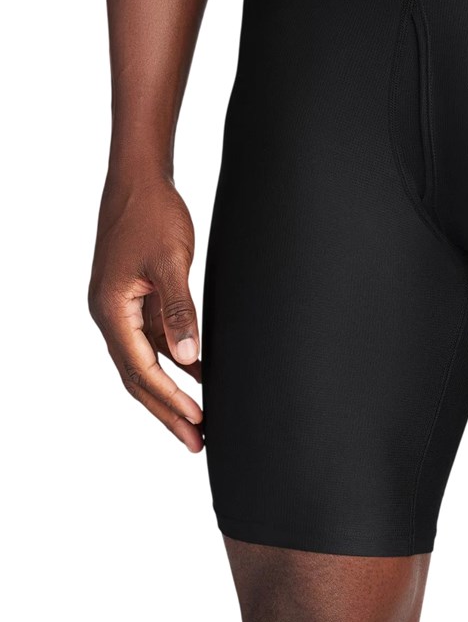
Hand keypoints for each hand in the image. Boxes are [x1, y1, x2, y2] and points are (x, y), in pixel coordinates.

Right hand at [88, 171, 203, 451]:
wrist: (139, 180)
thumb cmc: (152, 215)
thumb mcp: (170, 262)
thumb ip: (180, 310)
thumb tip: (189, 359)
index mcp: (111, 312)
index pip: (142, 371)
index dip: (170, 401)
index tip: (197, 424)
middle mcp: (111, 316)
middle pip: (139, 377)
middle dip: (168, 411)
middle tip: (198, 442)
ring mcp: (123, 308)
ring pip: (146, 362)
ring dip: (172, 390)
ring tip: (201, 419)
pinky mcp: (137, 298)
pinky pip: (155, 339)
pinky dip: (176, 360)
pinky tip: (201, 373)